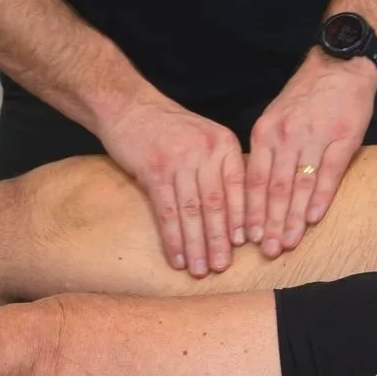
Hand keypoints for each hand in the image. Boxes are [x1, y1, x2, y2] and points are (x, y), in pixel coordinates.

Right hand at [100, 92, 247, 276]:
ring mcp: (179, 160)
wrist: (128, 105)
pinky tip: (176, 257)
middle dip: (220, 240)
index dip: (243, 218)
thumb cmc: (168, 126)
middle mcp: (205, 151)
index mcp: (223, 143)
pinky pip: (167, 212)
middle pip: (217, 203)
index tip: (247, 244)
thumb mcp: (204, 136)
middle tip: (222, 267)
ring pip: (193, 211)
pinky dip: (173, 238)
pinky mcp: (154, 170)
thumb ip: (221, 166)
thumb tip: (238, 210)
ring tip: (200, 270)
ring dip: (197, 245)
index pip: (239, 186)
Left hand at [246, 49, 376, 257]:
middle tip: (268, 251)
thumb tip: (254, 192)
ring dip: (294, 218)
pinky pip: (329, 174)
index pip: (254, 180)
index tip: (248, 238)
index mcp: (266, 132)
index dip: (251, 212)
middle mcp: (287, 136)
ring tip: (289, 243)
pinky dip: (321, 198)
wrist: (340, 67)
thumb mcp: (275, 118)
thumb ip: (266, 152)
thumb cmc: (305, 96)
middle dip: (270, 223)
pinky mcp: (343, 139)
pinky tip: (314, 219)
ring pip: (300, 185)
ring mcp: (315, 138)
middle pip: (275, 189)